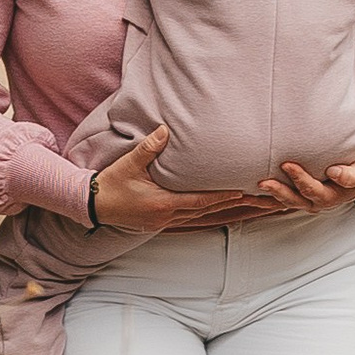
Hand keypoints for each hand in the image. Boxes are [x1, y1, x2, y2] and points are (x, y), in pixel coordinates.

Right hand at [83, 130, 279, 234]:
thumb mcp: (128, 164)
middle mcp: (169, 216)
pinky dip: (212, 217)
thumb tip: (164, 130)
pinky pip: (194, 222)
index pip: (201, 201)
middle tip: (261, 202)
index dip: (224, 196)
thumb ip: (148, 148)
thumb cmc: (110, 183)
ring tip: (252, 208)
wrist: (93, 206)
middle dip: (237, 207)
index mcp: (163, 203)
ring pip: (205, 219)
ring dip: (229, 213)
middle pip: (210, 213)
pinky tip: (224, 214)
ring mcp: (166, 223)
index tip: (246, 192)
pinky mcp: (163, 224)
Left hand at [250, 158, 354, 212]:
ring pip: (281, 202)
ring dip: (264, 199)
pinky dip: (259, 199)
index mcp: (328, 196)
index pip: (311, 189)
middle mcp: (312, 202)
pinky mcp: (293, 197)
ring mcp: (301, 201)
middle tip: (263, 181)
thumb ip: (349, 175)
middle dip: (277, 190)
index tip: (287, 165)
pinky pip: (274, 201)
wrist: (352, 179)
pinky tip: (245, 194)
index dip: (299, 178)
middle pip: (292, 199)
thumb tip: (335, 172)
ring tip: (247, 193)